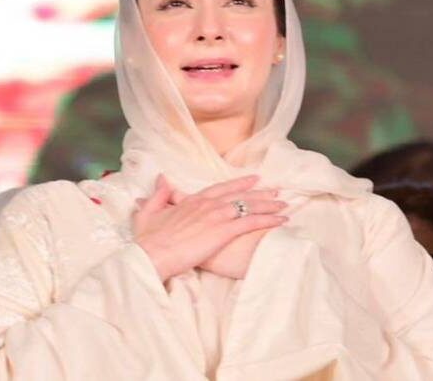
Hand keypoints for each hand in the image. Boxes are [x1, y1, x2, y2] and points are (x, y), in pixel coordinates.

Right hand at [133, 174, 287, 281]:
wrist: (152, 254)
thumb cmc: (149, 239)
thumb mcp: (148, 212)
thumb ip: (159, 195)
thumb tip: (161, 179)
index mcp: (193, 201)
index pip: (220, 188)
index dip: (239, 184)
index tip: (253, 180)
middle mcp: (208, 204)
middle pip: (239, 195)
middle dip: (260, 193)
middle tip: (276, 191)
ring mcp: (217, 216)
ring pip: (248, 206)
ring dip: (269, 205)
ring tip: (284, 204)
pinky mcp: (223, 231)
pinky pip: (251, 223)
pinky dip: (268, 220)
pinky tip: (282, 220)